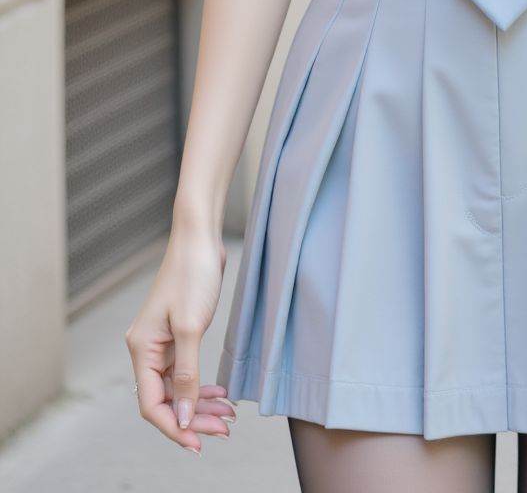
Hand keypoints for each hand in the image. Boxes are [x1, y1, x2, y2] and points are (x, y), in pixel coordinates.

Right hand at [124, 223, 233, 454]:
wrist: (200, 238)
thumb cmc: (193, 275)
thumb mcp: (191, 327)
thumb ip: (187, 375)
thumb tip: (184, 417)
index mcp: (142, 350)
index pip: (152, 404)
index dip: (174, 427)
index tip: (200, 443)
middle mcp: (147, 350)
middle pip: (166, 400)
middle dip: (194, 418)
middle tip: (224, 430)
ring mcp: (162, 343)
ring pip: (179, 388)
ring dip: (201, 405)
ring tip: (228, 416)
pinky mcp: (178, 335)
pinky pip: (186, 372)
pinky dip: (202, 386)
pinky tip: (221, 393)